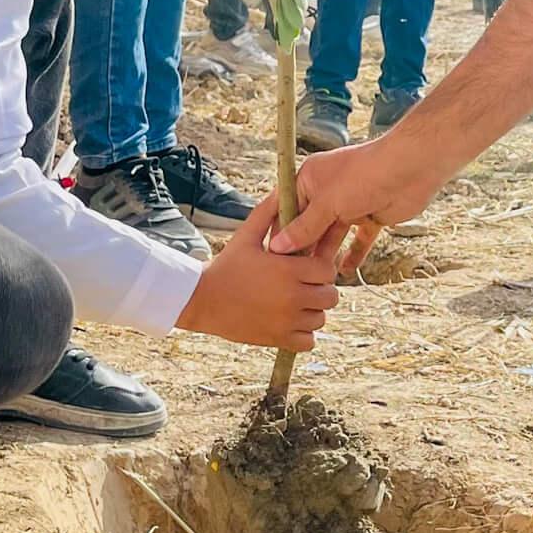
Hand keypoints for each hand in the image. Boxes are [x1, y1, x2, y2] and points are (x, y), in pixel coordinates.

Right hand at [175, 198, 341, 349]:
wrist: (201, 299)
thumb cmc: (226, 264)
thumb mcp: (246, 234)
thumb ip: (267, 213)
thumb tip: (282, 191)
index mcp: (288, 270)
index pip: (327, 270)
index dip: (321, 267)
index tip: (308, 266)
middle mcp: (292, 297)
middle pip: (331, 296)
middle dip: (321, 289)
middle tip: (305, 285)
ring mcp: (286, 321)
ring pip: (321, 319)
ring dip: (313, 311)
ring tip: (295, 302)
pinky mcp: (278, 339)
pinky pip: (308, 341)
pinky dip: (304, 334)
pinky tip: (290, 321)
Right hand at [262, 134, 441, 274]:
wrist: (410, 168)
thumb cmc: (364, 175)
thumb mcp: (327, 203)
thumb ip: (304, 227)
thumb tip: (278, 247)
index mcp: (311, 178)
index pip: (287, 207)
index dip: (279, 231)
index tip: (271, 257)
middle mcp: (328, 191)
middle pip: (309, 225)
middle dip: (302, 248)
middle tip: (292, 275)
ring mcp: (350, 204)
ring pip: (331, 235)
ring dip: (325, 255)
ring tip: (315, 279)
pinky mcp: (370, 216)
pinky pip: (358, 240)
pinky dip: (353, 255)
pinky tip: (345, 272)